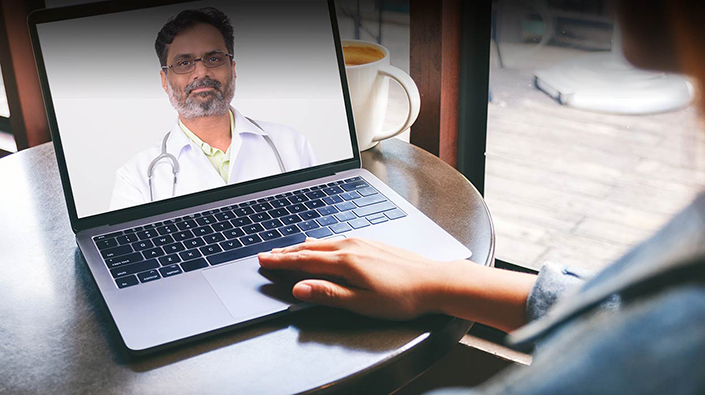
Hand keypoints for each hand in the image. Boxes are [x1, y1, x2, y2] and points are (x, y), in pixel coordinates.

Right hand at [258, 237, 445, 319]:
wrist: (435, 281)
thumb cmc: (402, 296)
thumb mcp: (362, 303)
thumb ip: (328, 294)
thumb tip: (300, 289)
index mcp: (345, 262)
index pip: (304, 261)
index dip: (281, 262)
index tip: (263, 260)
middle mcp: (351, 246)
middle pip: (310, 248)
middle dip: (286, 252)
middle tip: (267, 254)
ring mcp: (362, 242)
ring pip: (323, 242)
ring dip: (302, 247)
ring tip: (289, 249)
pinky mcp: (372, 243)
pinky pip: (337, 240)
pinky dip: (321, 244)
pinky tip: (323, 245)